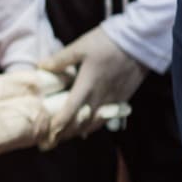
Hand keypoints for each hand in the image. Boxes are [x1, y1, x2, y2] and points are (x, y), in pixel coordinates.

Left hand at [38, 26, 147, 144]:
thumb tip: (41, 66)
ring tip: (66, 136)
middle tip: (51, 140)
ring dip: (80, 131)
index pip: (69, 112)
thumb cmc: (108, 42)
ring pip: (95, 123)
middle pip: (81, 123)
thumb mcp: (80, 47)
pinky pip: (107, 117)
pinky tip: (88, 126)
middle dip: (65, 134)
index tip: (47, 134)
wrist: (139, 41)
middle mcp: (100, 97)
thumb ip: (60, 60)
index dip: (57, 125)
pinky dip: (95, 125)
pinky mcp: (123, 97)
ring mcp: (113, 99)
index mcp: (87, 86)